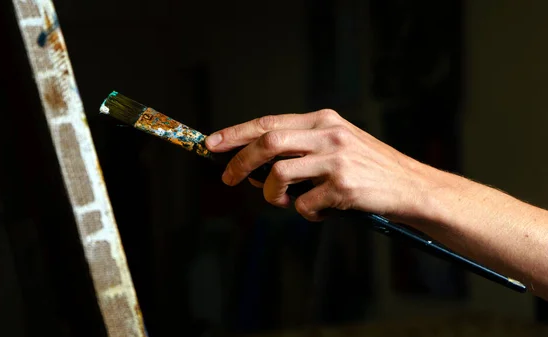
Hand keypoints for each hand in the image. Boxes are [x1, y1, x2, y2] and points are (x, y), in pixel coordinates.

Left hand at [205, 109, 430, 221]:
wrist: (410, 186)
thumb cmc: (367, 167)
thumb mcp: (336, 143)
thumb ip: (300, 147)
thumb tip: (255, 165)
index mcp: (323, 120)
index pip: (269, 123)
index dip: (236, 133)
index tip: (212, 144)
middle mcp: (328, 134)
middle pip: (268, 143)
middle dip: (240, 162)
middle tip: (228, 179)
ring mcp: (336, 160)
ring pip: (280, 175)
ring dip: (272, 194)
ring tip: (283, 201)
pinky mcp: (343, 187)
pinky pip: (304, 205)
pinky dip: (304, 213)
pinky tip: (321, 211)